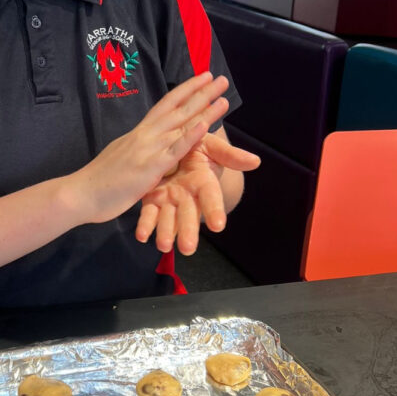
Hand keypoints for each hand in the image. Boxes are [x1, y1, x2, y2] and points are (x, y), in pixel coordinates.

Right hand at [70, 72, 230, 225]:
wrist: (80, 193)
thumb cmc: (98, 181)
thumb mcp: (120, 156)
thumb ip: (135, 149)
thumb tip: (141, 145)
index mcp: (138, 133)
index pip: (165, 105)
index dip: (185, 90)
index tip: (201, 77)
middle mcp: (145, 135)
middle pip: (178, 109)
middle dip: (200, 92)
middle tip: (221, 78)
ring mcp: (148, 149)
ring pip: (180, 124)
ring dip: (203, 109)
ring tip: (223, 95)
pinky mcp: (150, 168)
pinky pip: (174, 150)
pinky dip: (190, 136)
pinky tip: (205, 125)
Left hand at [135, 129, 260, 254]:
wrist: (176, 147)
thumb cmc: (198, 146)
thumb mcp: (212, 146)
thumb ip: (229, 155)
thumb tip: (255, 161)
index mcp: (204, 182)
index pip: (211, 197)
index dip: (215, 210)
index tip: (218, 226)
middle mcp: (188, 195)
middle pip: (189, 214)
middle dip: (189, 231)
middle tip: (188, 249)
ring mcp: (171, 199)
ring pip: (168, 218)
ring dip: (166, 233)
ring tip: (163, 246)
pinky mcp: (153, 199)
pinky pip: (149, 213)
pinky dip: (145, 225)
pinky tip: (141, 236)